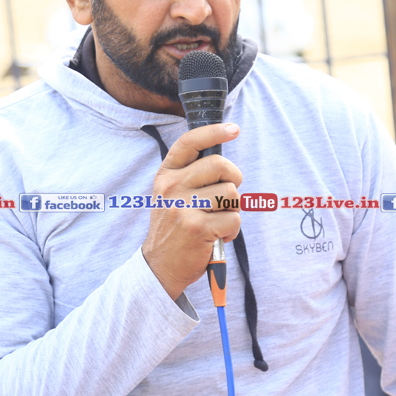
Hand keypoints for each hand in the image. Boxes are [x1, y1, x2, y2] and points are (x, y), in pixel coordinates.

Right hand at [142, 123, 242, 300]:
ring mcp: (183, 208)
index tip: (233, 129)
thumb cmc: (175, 227)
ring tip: (217, 221)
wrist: (160, 265)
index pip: (190, 142)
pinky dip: (232, 230)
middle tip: (228, 196)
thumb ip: (190, 175)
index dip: (214, 131)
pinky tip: (217, 236)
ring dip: (233, 209)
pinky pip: (234, 219)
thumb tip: (223, 160)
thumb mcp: (171, 195)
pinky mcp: (198, 228)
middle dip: (234, 179)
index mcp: (166, 175)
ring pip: (231, 194)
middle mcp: (171, 188)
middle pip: (220, 165)